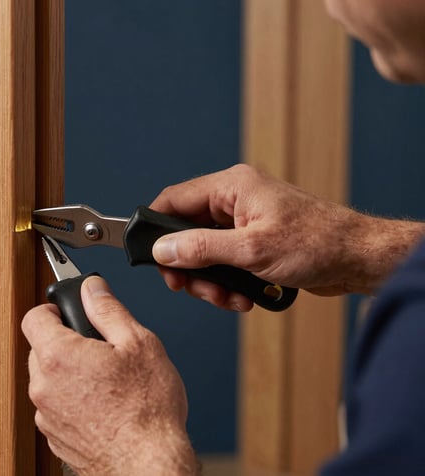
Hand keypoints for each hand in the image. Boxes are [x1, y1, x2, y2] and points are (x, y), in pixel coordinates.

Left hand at [22, 276, 197, 475]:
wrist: (148, 465)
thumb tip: (92, 288)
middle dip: (65, 343)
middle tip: (99, 349)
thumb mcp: (138, 343)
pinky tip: (104, 406)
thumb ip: (108, 309)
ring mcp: (46, 416)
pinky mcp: (55, 438)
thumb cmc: (146, 410)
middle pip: (40, 349)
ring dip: (69, 375)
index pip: (34, 317)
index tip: (70, 313)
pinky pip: (56, 407)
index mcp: (58, 356)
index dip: (53, 310)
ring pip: (49, 380)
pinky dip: (73, 401)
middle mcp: (43, 387)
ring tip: (106, 381)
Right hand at [150, 164, 424, 308]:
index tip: (149, 255)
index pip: (174, 200)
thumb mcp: (250, 250)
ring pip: (204, 252)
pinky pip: (225, 262)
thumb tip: (162, 249)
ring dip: (210, 280)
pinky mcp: (254, 242)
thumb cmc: (317, 243)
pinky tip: (243, 297)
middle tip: (188, 287)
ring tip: (226, 298)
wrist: (358, 259)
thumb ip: (201, 249)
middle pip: (186, 231)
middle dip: (188, 265)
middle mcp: (235, 200)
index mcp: (231, 187)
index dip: (156, 228)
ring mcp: (245, 222)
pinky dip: (228, 283)